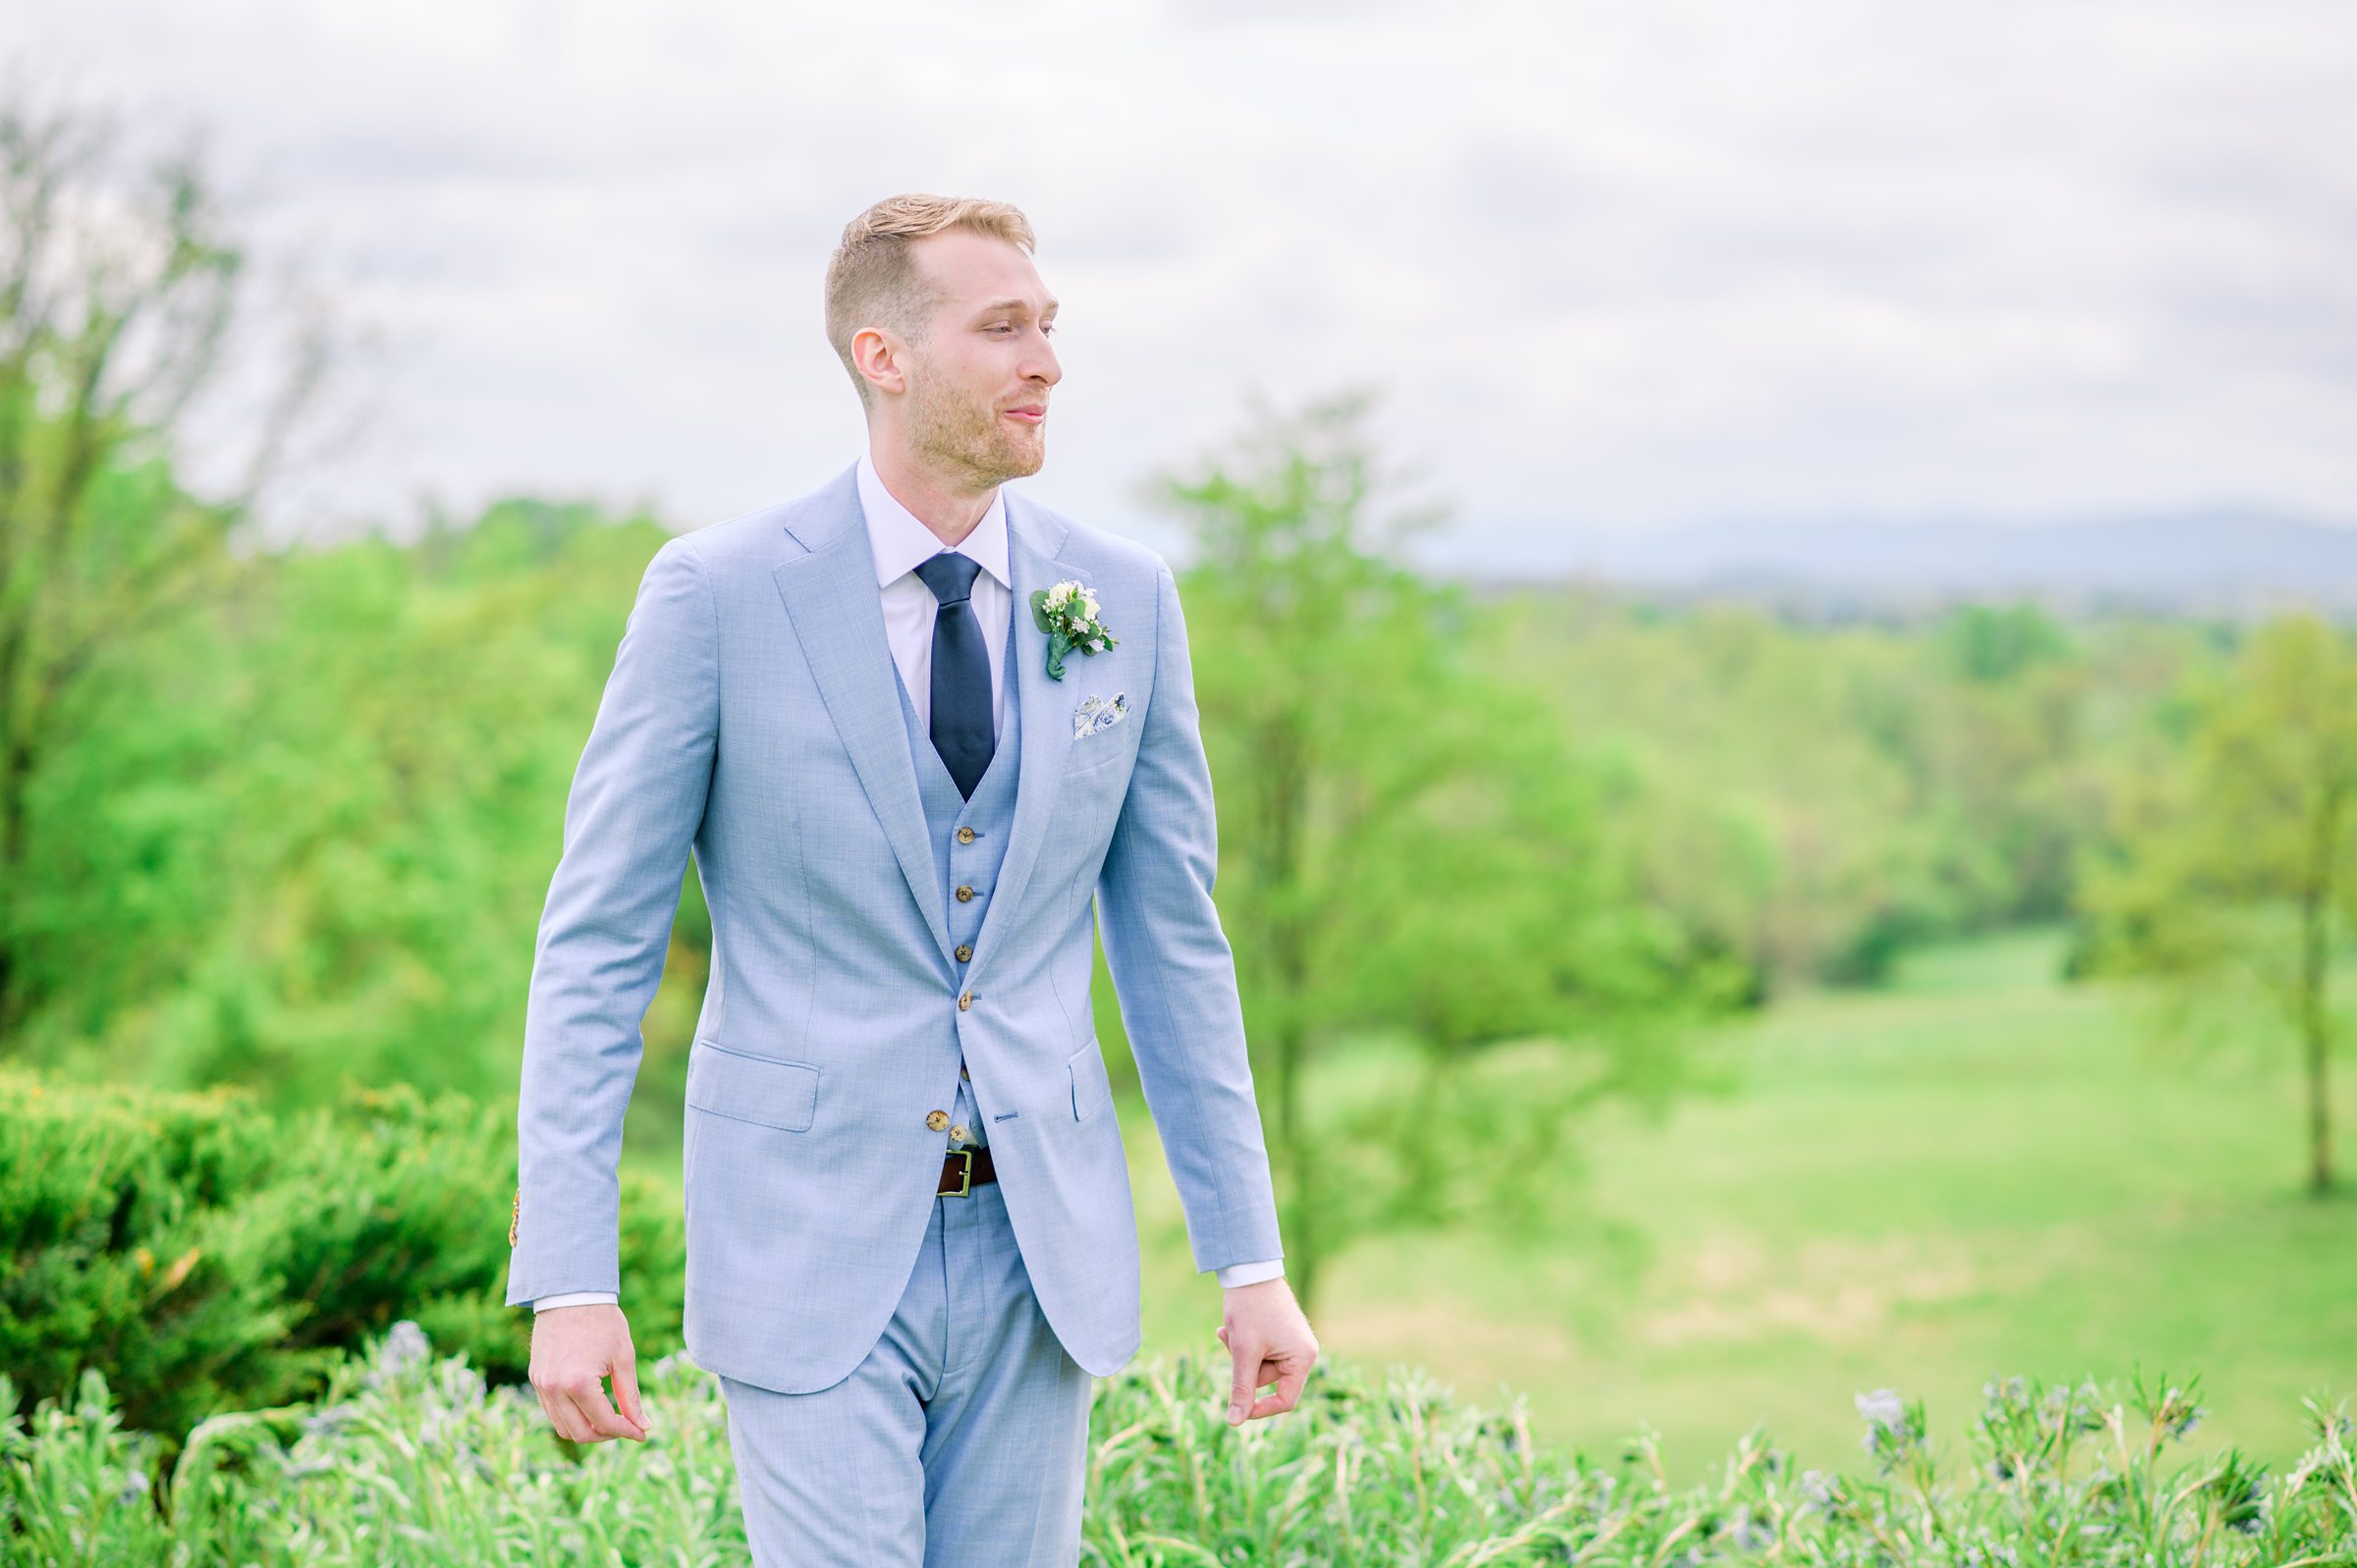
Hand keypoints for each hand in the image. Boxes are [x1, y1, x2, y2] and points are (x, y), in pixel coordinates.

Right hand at [529, 1302, 649, 1443]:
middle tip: (627, 1426)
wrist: (570, 1293)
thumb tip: (643, 1426)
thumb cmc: (603, 1321)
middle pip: (580, 1434)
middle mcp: (554, 1388)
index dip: (627, 1431)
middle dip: (607, 1436)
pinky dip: (571, 1417)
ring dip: (587, 1430)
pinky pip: (552, 1411)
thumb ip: (631, 1396)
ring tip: (610, 1418)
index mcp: (578, 1383)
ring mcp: (541, 1385)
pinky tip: (591, 1407)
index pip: (604, 1423)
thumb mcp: (624, 1357)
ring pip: (562, 1427)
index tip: (642, 1432)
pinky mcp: (536, 1378)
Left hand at [1215, 1277, 1318, 1425]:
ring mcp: (1293, 1342)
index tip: (1238, 1409)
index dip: (1261, 1409)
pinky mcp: (1282, 1334)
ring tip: (1227, 1331)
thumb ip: (1241, 1388)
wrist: (1249, 1269)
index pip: (1286, 1399)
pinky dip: (1244, 1345)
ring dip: (1240, 1353)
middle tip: (1229, 1341)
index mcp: (1303, 1358)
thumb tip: (1235, 1421)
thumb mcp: (1244, 1351)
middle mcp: (1304, 1351)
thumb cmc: (1250, 1309)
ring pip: (1261, 1365)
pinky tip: (1231, 1328)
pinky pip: (1261, 1351)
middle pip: (1269, 1380)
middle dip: (1244, 1367)